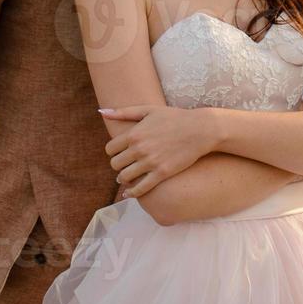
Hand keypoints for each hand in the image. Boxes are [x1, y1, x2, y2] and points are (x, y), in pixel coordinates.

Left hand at [99, 105, 218, 198]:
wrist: (200, 129)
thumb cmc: (174, 117)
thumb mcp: (148, 110)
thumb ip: (124, 112)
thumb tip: (102, 113)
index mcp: (134, 133)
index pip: (110, 149)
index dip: (113, 152)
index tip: (119, 153)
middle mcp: (139, 149)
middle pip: (115, 164)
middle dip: (118, 165)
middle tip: (124, 165)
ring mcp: (150, 162)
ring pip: (125, 177)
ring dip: (123, 178)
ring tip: (127, 177)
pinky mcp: (162, 173)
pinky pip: (141, 188)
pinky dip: (132, 193)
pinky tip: (130, 193)